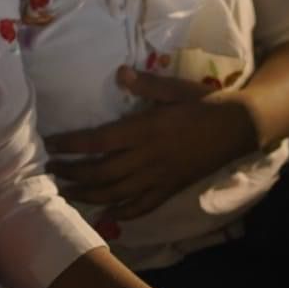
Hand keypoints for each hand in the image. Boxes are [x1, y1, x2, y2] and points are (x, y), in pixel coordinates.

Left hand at [46, 66, 254, 221]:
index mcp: (145, 130)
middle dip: (72, 172)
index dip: (71, 145)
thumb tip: (119, 73)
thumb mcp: (174, 88)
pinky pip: (144, 206)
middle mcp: (148, 158)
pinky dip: (124, 212)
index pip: (99, 141)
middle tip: (49, 170)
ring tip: (66, 192)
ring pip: (117, 193)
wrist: (239, 127)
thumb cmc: (204, 103)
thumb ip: (146, 84)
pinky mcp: (171, 188)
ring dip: (88, 194)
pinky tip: (109, 214)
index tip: (50, 145)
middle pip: (101, 172)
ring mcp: (160, 177)